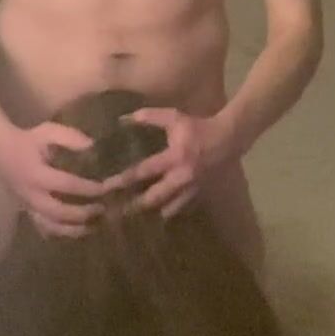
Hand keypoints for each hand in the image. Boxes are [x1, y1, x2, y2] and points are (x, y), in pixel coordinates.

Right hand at [0, 122, 102, 237]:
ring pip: (48, 225)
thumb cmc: (26, 140)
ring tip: (90, 227)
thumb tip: (92, 146)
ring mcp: (27, 205)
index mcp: (37, 174)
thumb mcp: (47, 131)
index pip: (67, 185)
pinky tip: (73, 231)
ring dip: (70, 229)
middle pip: (57, 212)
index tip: (105, 188)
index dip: (87, 188)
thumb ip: (70, 137)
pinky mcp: (25, 209)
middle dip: (80, 213)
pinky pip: (41, 226)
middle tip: (100, 209)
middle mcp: (31, 194)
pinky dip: (57, 232)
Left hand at [106, 108, 225, 217]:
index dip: (122, 180)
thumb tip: (125, 118)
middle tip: (116, 212)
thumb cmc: (199, 127)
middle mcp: (181, 177)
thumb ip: (150, 117)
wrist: (229, 138)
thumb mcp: (174, 118)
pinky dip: (170, 210)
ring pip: (168, 209)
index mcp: (173, 158)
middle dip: (134, 206)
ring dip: (152, 212)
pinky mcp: (200, 194)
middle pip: (153, 199)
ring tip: (136, 218)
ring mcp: (191, 189)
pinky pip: (182, 208)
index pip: (142, 172)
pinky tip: (160, 212)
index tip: (105, 187)